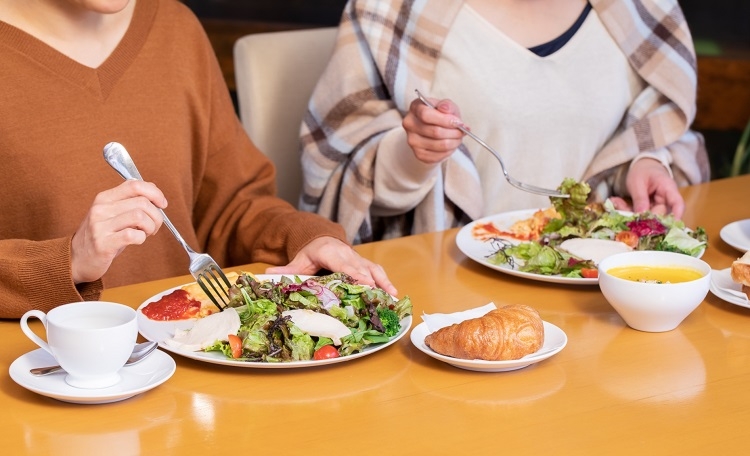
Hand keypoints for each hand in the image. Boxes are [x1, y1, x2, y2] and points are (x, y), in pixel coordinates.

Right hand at [71, 180, 167, 283]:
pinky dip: (141, 238)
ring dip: (150, 227)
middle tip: (154, 226)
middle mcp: (100, 209)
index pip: (134, 185)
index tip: (162, 204)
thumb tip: (154, 191)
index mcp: (104, 198)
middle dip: (157, 215)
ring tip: (146, 233)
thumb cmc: (102, 236)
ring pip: (140, 217)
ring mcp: (100, 226)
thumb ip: (130, 201)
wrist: (77, 259)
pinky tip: (137, 240)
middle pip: (142, 202)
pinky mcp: (103, 244)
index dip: (155, 193)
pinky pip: (132, 235)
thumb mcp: (112, 213)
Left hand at [265, 237, 397, 295]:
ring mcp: (357, 258)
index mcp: (330, 253)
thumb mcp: (298, 260)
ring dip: (383, 282)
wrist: (321, 238)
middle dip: (372, 281)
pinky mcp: (364, 262)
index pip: (343, 264)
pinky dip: (385, 281)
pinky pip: (377, 271)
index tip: (364, 283)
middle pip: (361, 267)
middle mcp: (347, 253)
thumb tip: (266, 276)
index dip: (355, 273)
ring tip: (392, 296)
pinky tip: (393, 294)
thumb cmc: (310, 253)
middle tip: (381, 295)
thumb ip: (286, 270)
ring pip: (373, 268)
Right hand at [402, 95, 465, 163]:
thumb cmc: (441, 115)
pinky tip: (451, 145)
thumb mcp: (446, 106)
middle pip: (435, 132)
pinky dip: (449, 151)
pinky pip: (438, 156)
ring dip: (454, 142)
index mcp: (415, 108)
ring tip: (458, 138)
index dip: (445, 120)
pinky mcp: (418, 154)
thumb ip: (447, 105)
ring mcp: (412, 140)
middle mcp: (409, 124)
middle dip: (454, 132)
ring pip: (439, 145)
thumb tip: (445, 109)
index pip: (426, 115)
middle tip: (462, 131)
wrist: (434, 129)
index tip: (458, 122)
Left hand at [612, 158, 683, 217]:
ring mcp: (656, 205)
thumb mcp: (638, 181)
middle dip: (641, 216)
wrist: (643, 166)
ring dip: (630, 213)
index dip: (676, 216)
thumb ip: (640, 198)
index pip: (678, 204)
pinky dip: (626, 209)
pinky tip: (615, 201)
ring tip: (616, 202)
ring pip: (647, 216)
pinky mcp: (647, 209)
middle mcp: (665, 200)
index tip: (669, 227)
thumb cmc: (644, 170)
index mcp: (668, 188)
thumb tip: (641, 215)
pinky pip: (638, 213)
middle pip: (659, 215)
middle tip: (622, 210)